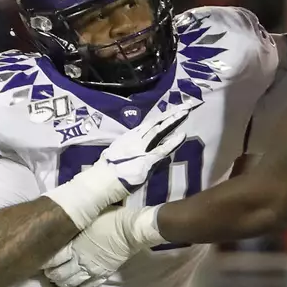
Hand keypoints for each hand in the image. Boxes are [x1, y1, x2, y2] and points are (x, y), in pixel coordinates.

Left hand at [43, 206, 164, 286]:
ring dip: (62, 283)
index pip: (53, 259)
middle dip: (51, 274)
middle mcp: (80, 261)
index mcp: (74, 246)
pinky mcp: (103, 276)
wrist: (131, 230)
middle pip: (59, 275)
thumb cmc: (110, 218)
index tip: (41, 258)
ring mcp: (92, 271)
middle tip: (47, 271)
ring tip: (58, 281)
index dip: (45, 261)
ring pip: (71, 283)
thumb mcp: (88, 215)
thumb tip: (59, 218)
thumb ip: (73, 222)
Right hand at [44, 102, 199, 229]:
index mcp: (129, 138)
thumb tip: (134, 153)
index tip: (172, 110)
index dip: (161, 117)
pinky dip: (173, 142)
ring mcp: (141, 148)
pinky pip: (162, 149)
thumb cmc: (106, 173)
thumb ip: (128, 153)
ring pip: (160, 131)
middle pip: (156, 124)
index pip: (149, 125)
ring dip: (174, 122)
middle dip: (171, 114)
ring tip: (186, 112)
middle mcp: (136, 139)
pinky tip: (183, 135)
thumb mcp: (117, 157)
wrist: (100, 182)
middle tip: (186, 105)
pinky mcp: (145, 160)